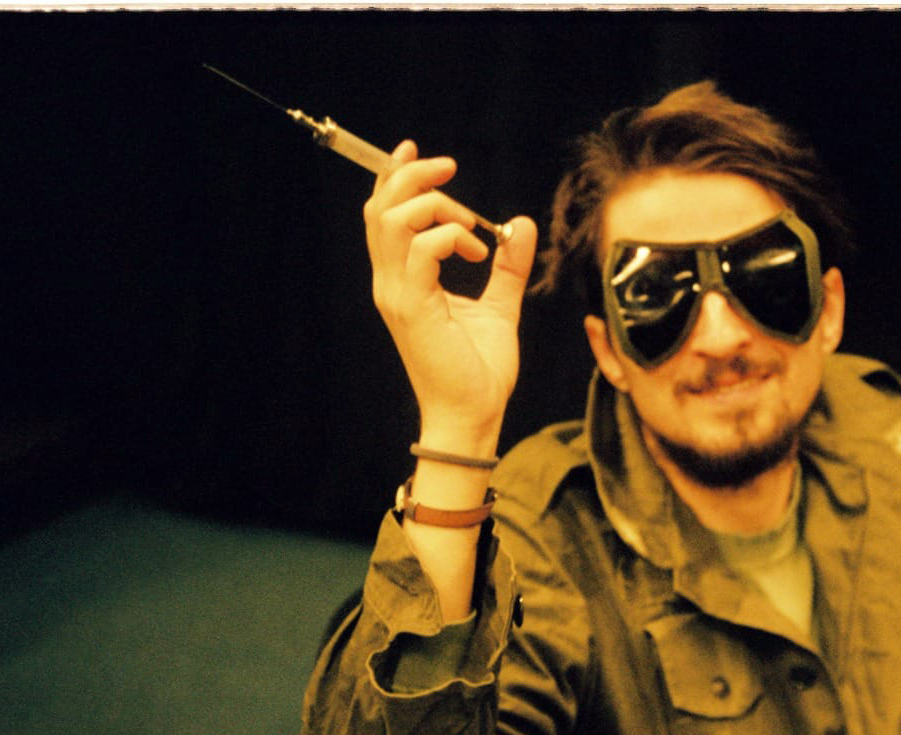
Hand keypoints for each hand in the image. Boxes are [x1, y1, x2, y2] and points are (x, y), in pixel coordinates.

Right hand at [364, 140, 537, 451]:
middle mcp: (392, 284)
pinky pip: (420, 250)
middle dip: (412, 176)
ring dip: (434, 206)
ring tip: (470, 226)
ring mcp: (398, 295)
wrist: (473, 416)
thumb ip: (507, 267)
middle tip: (451, 170)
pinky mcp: (413, 309)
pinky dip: (449, 237)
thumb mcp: (499, 307)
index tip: (417, 151)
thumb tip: (520, 224)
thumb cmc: (479, 371)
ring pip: (393, 221)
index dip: (393, 176)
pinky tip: (474, 252)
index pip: (382, 215)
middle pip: (380, 208)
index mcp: (403, 281)